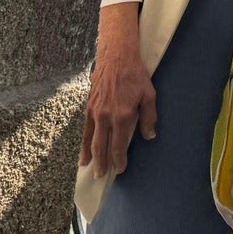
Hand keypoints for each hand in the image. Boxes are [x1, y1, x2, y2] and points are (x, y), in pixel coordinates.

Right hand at [81, 3, 155, 175]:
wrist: (116, 56)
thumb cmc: (136, 74)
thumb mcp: (149, 94)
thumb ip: (149, 117)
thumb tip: (149, 136)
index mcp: (122, 115)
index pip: (119, 144)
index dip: (119, 159)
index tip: (120, 169)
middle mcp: (106, 116)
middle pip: (102, 146)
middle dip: (102, 163)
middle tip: (101, 176)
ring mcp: (95, 112)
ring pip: (91, 140)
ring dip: (90, 156)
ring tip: (88, 169)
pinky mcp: (88, 107)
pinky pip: (85, 129)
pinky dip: (84, 143)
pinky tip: (83, 152)